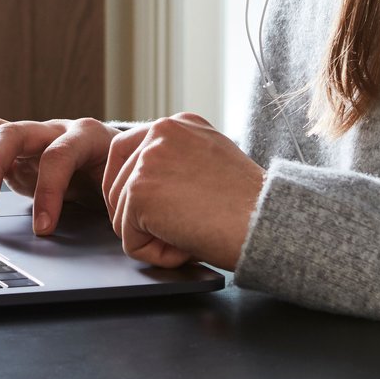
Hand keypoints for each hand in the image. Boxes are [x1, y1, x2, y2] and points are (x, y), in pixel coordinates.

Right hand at [0, 116, 118, 234]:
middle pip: (15, 133)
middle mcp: (56, 130)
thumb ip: (113, 198)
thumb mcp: (121, 186)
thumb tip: (114, 226)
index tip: (42, 229)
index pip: (59, 155)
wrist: (119, 158)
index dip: (48, 191)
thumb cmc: (120, 174)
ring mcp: (34, 137)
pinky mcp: (16, 150)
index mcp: (88, 136)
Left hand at [103, 114, 264, 270]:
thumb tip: (149, 185)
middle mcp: (161, 131)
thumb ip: (177, 161)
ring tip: (190, 233)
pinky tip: (187, 245)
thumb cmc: (248, 203)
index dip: (133, 191)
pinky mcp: (139, 191)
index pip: (126, 152)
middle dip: (137, 216)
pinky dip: (156, 255)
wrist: (264, 219)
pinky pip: (129, 241)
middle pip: (115, 184)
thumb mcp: (210, 162)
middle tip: (177, 228)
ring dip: (150, 236)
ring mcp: (147, 159)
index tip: (157, 211)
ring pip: (120, 214)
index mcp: (179, 124)